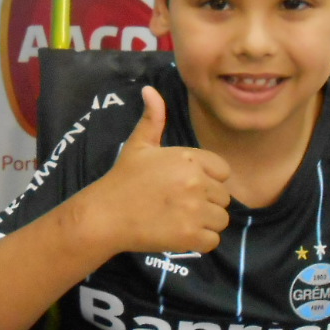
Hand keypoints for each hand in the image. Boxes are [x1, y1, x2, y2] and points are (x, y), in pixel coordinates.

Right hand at [93, 86, 230, 254]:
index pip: (223, 171)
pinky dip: (199, 240)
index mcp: (188, 158)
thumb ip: (152, 118)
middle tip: (177, 203)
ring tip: (179, 218)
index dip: (207, 179)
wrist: (105, 215)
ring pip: (220, 219)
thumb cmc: (123, 178)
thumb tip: (149, 89)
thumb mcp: (139, 145)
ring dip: (204, 221)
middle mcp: (195, 182)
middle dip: (205, 201)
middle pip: (223, 197)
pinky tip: (178, 232)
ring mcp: (194, 210)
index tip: (184, 184)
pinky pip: (212, 240)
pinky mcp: (190, 236)